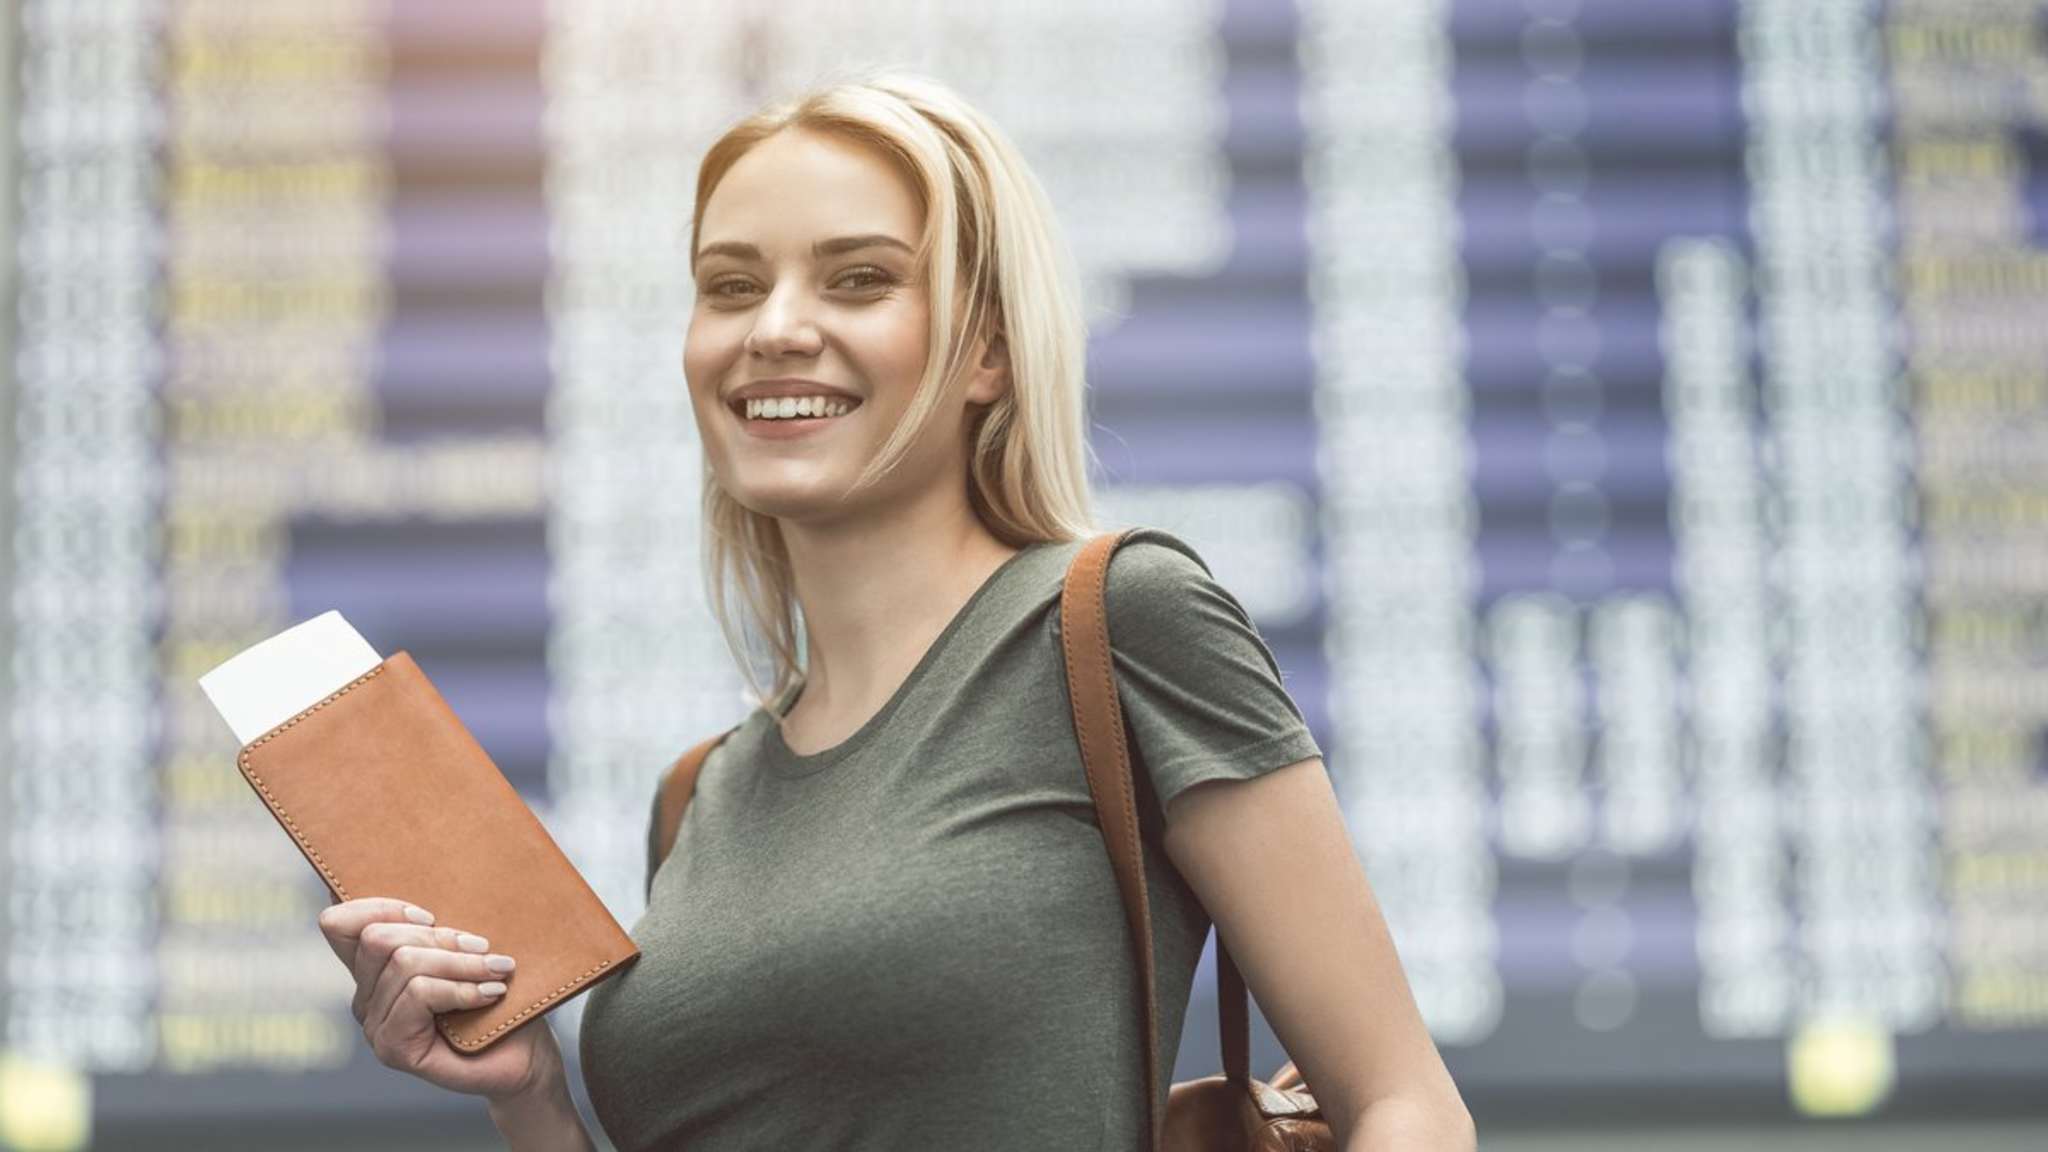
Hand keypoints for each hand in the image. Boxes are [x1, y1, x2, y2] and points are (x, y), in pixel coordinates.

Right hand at [317, 896, 557, 1101]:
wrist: (524, 1054)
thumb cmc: (498, 993)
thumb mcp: (468, 945)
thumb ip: (440, 919)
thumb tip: (433, 863)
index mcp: (376, 967)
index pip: (339, 923)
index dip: (377, 906)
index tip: (430, 913)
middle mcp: (366, 995)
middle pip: (378, 938)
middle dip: (437, 936)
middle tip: (482, 945)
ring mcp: (375, 1024)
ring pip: (406, 964)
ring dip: (462, 963)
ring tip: (498, 969)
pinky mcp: (392, 1047)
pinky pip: (419, 994)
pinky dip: (461, 989)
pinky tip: (490, 993)